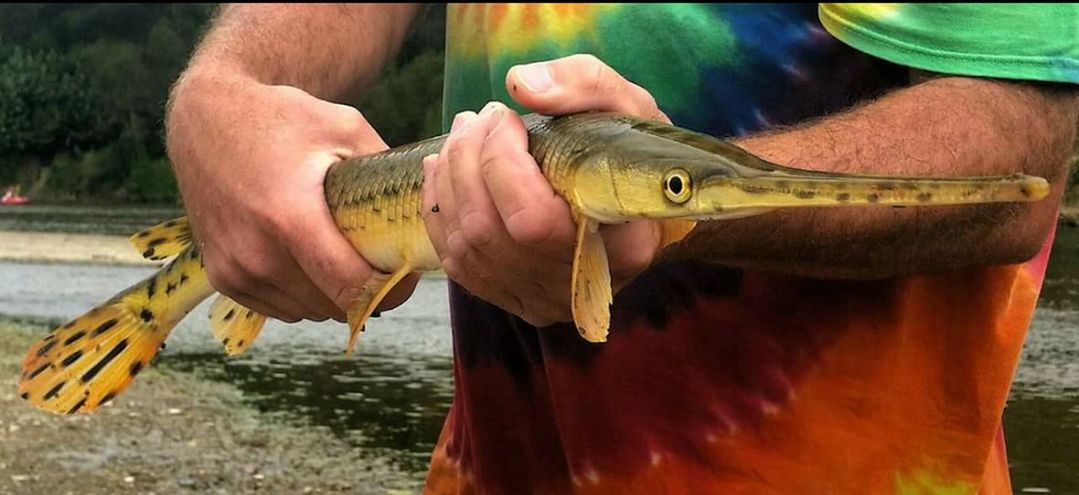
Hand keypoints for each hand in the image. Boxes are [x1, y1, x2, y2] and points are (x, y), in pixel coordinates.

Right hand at [166, 68, 416, 322]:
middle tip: (380, 260)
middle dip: (365, 291)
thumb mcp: (345, 127)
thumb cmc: (283, 118)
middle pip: (334, 305)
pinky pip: (282, 309)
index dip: (390, 290)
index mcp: (290, 218)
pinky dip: (304, 295)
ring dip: (334, 295)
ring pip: (309, 312)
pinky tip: (310, 260)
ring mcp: (236, 270)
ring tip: (342, 254)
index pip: (351, 287)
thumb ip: (386, 172)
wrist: (207, 118)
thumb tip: (429, 207)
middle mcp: (257, 253)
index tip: (406, 274)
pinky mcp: (221, 279)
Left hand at [420, 54, 667, 326]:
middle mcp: (580, 285)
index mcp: (623, 245)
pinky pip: (456, 260)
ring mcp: (542, 299)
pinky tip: (445, 169)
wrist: (634, 198)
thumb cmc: (631, 151)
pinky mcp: (512, 300)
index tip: (507, 116)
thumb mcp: (627, 105)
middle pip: (490, 230)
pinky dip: (440, 207)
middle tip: (480, 117)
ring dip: (450, 177)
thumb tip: (520, 84)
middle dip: (469, 160)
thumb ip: (583, 85)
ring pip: (467, 244)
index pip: (535, 220)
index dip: (503, 163)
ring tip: (463, 132)